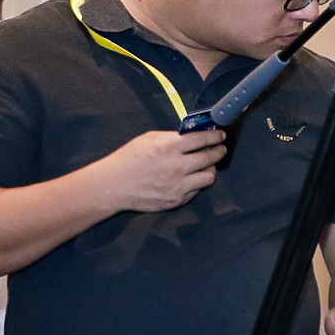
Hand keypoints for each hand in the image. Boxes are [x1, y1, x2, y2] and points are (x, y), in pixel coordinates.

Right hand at [97, 128, 226, 212]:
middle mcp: (176, 167)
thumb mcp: (149, 139)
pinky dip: (196, 183)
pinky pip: (196, 190)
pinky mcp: (176, 200)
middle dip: (219, 151)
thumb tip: (194, 135)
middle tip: (220, 149)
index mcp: (169, 147)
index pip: (203, 140)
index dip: (216, 137)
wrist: (113, 185)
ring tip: (205, 165)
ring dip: (210, 169)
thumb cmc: (129, 159)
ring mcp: (177, 185)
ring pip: (209, 176)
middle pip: (211, 158)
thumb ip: (173, 137)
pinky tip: (189, 178)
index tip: (221, 136)